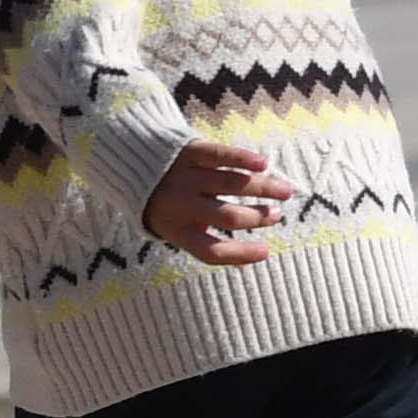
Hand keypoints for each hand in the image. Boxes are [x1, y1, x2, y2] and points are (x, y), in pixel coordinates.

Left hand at [141, 140, 296, 264]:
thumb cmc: (166, 206)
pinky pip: (219, 155)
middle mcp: (180, 204)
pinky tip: (263, 165)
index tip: (266, 251)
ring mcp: (184, 177)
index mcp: (176, 231)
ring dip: (262, 188)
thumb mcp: (176, 230)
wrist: (132, 165)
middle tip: (277, 215)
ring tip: (285, 191)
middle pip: (226, 216)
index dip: (240, 253)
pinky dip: (242, 159)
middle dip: (257, 217)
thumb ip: (206, 243)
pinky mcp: (189, 152)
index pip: (211, 251)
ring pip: (229, 184)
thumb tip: (246, 265)